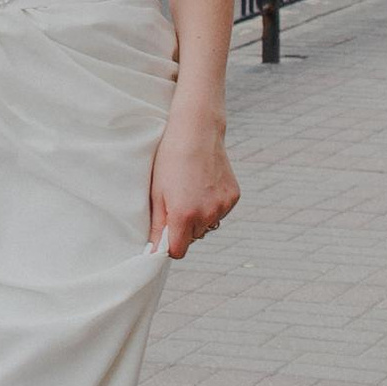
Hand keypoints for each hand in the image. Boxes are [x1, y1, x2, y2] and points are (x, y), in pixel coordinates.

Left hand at [150, 113, 237, 260]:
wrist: (197, 131)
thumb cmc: (170, 160)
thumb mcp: (157, 193)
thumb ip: (158, 227)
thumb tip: (153, 253)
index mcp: (184, 215)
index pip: (178, 251)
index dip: (170, 246)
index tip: (165, 233)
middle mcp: (207, 214)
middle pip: (193, 238)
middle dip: (185, 228)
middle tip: (177, 201)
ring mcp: (222, 206)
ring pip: (208, 225)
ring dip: (199, 217)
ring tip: (191, 191)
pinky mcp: (233, 197)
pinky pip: (220, 213)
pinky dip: (212, 206)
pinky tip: (204, 185)